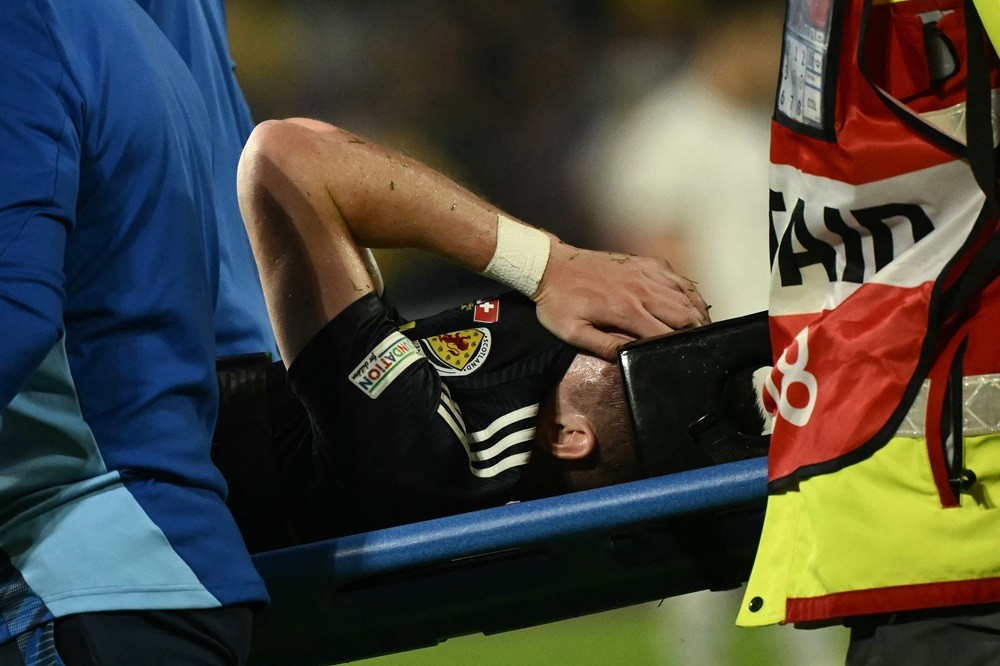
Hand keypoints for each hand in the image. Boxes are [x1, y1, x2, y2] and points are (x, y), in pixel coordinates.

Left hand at [533, 237, 709, 360]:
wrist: (551, 266)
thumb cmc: (559, 301)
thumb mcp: (573, 332)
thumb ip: (602, 347)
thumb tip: (627, 360)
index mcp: (625, 311)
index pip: (664, 334)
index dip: (677, 349)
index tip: (685, 359)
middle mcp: (641, 290)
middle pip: (683, 315)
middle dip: (697, 333)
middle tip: (704, 348)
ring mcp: (645, 273)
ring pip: (685, 295)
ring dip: (698, 314)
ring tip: (705, 330)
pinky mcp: (644, 262)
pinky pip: (676, 278)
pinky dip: (690, 292)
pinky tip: (693, 303)